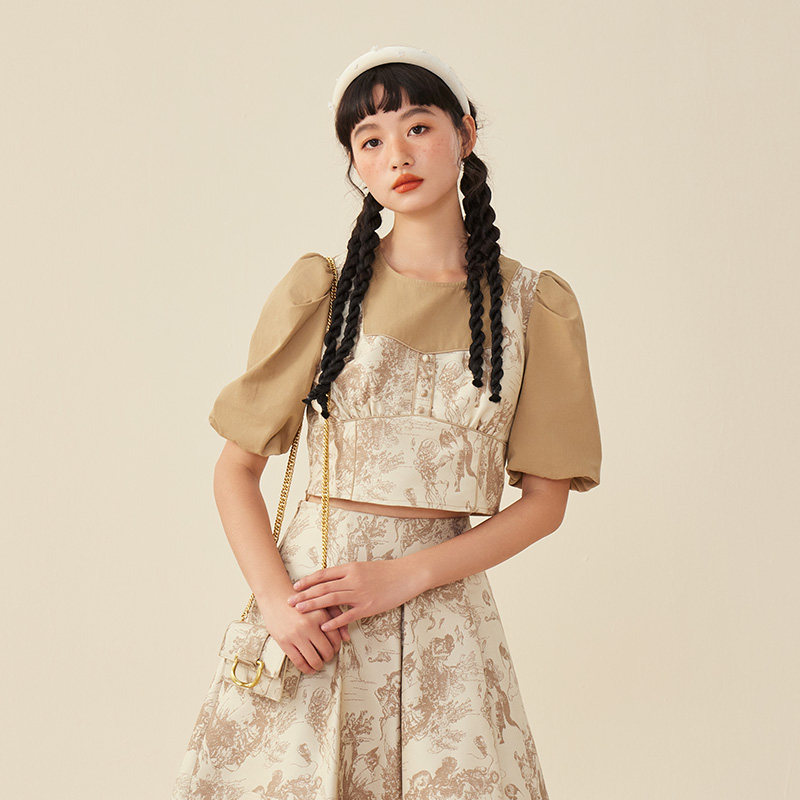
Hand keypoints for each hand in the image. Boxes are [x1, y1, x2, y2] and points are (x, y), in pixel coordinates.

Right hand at [258, 594, 350, 674]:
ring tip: (318, 663)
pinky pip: (298, 661)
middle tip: (327, 657)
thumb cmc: (299, 601)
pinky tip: (308, 668)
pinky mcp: (284, 642)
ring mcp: (296, 634)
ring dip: (319, 665)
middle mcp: (309, 625)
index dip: (337, 647)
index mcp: (319, 615)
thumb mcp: (320, 603)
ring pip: (314, 659)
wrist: (275, 597)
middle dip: (328, 657)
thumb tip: (347, 637)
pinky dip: (306, 668)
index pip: (335, 638)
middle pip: (326, 651)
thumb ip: (336, 617)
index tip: (334, 649)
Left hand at [285, 558, 421, 632]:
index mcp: (351, 568)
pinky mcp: (368, 606)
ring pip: (331, 599)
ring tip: (300, 611)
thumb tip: (331, 580)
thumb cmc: (385, 571)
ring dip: (313, 606)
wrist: (406, 575)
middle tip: (289, 601)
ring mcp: (360, 593)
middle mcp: (352, 579)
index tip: (295, 586)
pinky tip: (323, 626)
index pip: (324, 574)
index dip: (308, 581)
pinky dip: (335, 621)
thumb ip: (347, 573)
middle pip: (323, 587)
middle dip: (305, 595)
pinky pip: (348, 615)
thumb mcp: (363, 567)